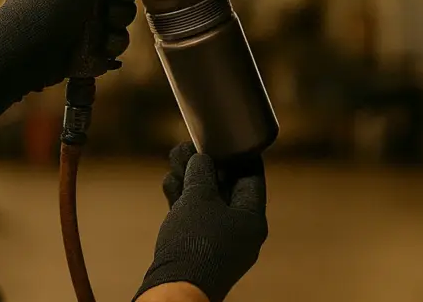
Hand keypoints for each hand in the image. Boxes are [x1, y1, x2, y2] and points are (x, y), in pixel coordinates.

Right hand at [135, 143, 268, 301]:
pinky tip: (170, 185)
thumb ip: (201, 172)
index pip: (252, 177)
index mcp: (252, 219)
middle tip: (190, 148)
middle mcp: (240, 231)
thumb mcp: (198, 197)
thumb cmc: (193, 243)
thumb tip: (201, 159)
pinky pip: (196, 218)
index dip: (238, 154)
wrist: (174, 288)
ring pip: (207, 201)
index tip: (228, 136)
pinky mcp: (200, 249)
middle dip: (205, 166)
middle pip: (226, 187)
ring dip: (190, 181)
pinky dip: (184, 201)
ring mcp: (220, 242)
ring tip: (174, 161)